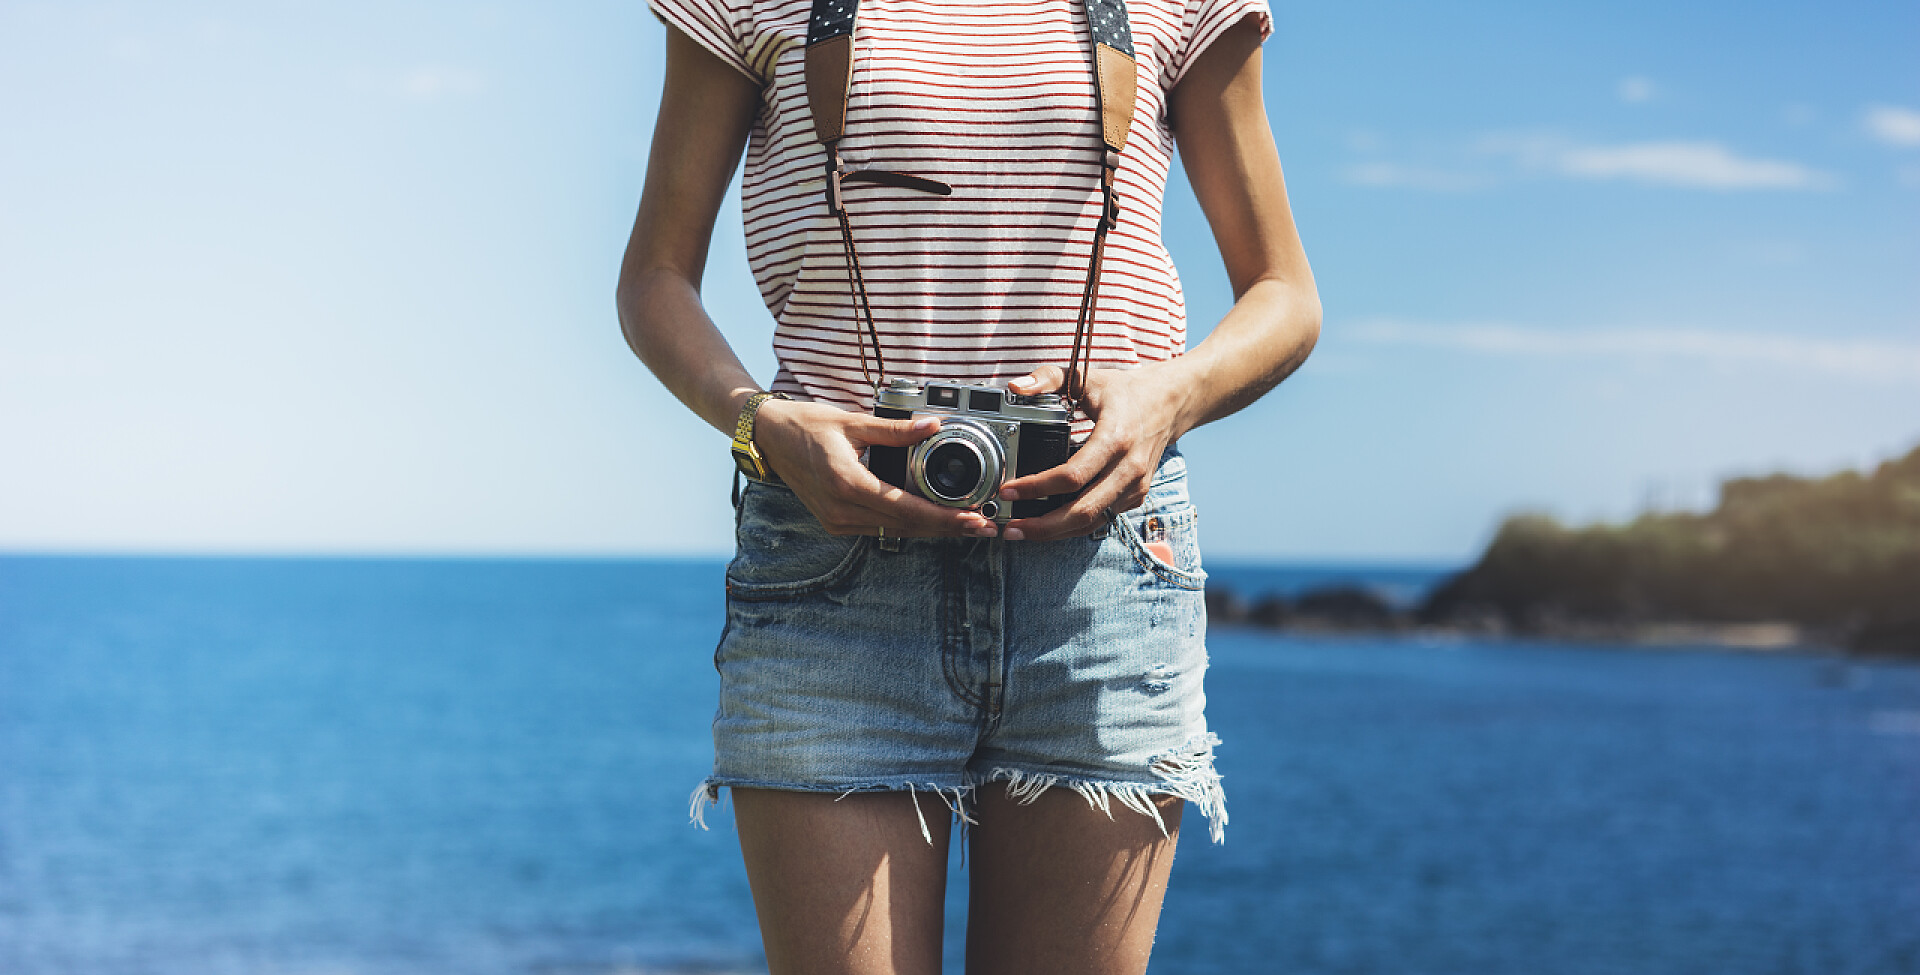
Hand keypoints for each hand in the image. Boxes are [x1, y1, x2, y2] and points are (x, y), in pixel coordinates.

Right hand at [752, 398, 1000, 537]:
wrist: (769, 437)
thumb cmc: (806, 425)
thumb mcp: (853, 422)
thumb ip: (896, 429)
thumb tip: (933, 425)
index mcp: (846, 482)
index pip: (905, 509)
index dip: (943, 517)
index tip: (972, 518)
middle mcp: (840, 509)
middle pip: (905, 527)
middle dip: (946, 528)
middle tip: (983, 526)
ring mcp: (836, 520)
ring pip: (894, 531)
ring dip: (930, 530)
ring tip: (965, 525)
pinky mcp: (835, 521)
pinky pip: (879, 528)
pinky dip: (907, 524)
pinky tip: (931, 520)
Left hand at [995, 363, 1191, 541]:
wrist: (1168, 404)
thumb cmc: (1124, 392)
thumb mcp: (1087, 377)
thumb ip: (1048, 378)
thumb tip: (1016, 388)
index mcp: (1115, 438)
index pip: (1072, 475)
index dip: (1037, 487)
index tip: (1009, 490)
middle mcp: (1128, 468)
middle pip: (1082, 510)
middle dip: (1043, 525)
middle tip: (1010, 528)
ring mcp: (1135, 486)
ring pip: (1092, 522)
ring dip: (1055, 532)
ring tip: (1022, 532)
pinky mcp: (1136, 496)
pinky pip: (1102, 519)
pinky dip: (1073, 526)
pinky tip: (1048, 525)